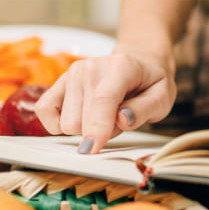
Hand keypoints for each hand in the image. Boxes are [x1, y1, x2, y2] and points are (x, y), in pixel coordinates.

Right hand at [35, 46, 175, 153]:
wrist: (139, 61)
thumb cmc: (150, 82)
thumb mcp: (163, 97)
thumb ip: (145, 109)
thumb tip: (122, 119)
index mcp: (121, 66)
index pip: (103, 100)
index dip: (97, 127)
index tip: (92, 149)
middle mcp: (91, 67)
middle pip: (80, 120)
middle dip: (100, 131)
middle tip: (119, 118)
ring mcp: (72, 73)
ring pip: (65, 123)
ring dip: (86, 128)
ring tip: (105, 114)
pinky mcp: (59, 82)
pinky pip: (45, 112)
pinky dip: (59, 124)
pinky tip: (81, 117)